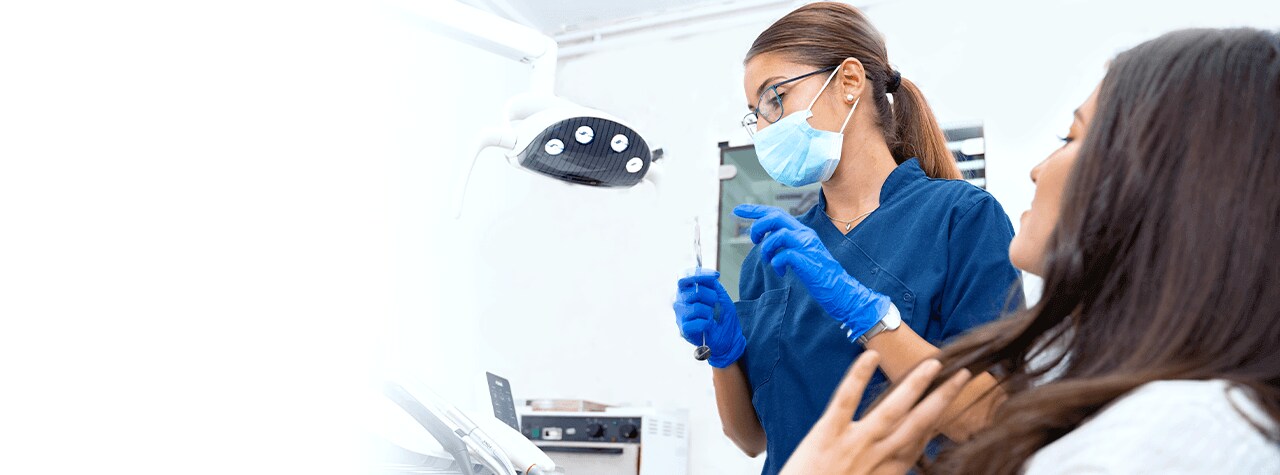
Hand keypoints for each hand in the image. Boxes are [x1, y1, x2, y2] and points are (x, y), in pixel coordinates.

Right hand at [673, 270, 745, 367]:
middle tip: (715, 304)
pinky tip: (708, 326)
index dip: (699, 275)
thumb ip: (712, 284)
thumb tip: (710, 276)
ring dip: (710, 312)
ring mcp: (680, 316)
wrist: (728, 338)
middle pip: (694, 292)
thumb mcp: (720, 295)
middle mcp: (679, 302)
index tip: (716, 276)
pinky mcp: (684, 329)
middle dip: (711, 297)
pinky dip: (708, 324)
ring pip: (696, 307)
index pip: (684, 278)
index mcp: (686, 292)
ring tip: (711, 317)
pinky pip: (699, 322)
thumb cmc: (722, 316)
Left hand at [733, 204, 890, 339]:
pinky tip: (780, 272)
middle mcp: (805, 235)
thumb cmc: (819, 275)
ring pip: (778, 234)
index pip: (776, 213)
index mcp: (802, 232)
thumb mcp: (801, 254)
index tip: (738, 209)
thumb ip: (787, 245)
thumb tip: (767, 241)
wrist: (841, 291)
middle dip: (758, 225)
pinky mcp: (807, 261)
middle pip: (776, 217)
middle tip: (752, 239)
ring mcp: (807, 247)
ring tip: (769, 261)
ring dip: (767, 248)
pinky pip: (784, 255)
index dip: (755, 210)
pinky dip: (776, 263)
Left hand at [780, 352, 972, 474]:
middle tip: (964, 375)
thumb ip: (882, 468)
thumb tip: (899, 451)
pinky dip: (858, 377)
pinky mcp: (827, 434)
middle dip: (943, 398)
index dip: (939, 418)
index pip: (920, 440)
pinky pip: (846, 400)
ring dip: (915, 386)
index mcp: (889, 470)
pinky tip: (870, 355)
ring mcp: (854, 444)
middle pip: (919, 423)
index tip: (953, 397)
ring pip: (892, 410)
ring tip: (933, 364)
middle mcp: (878, 456)